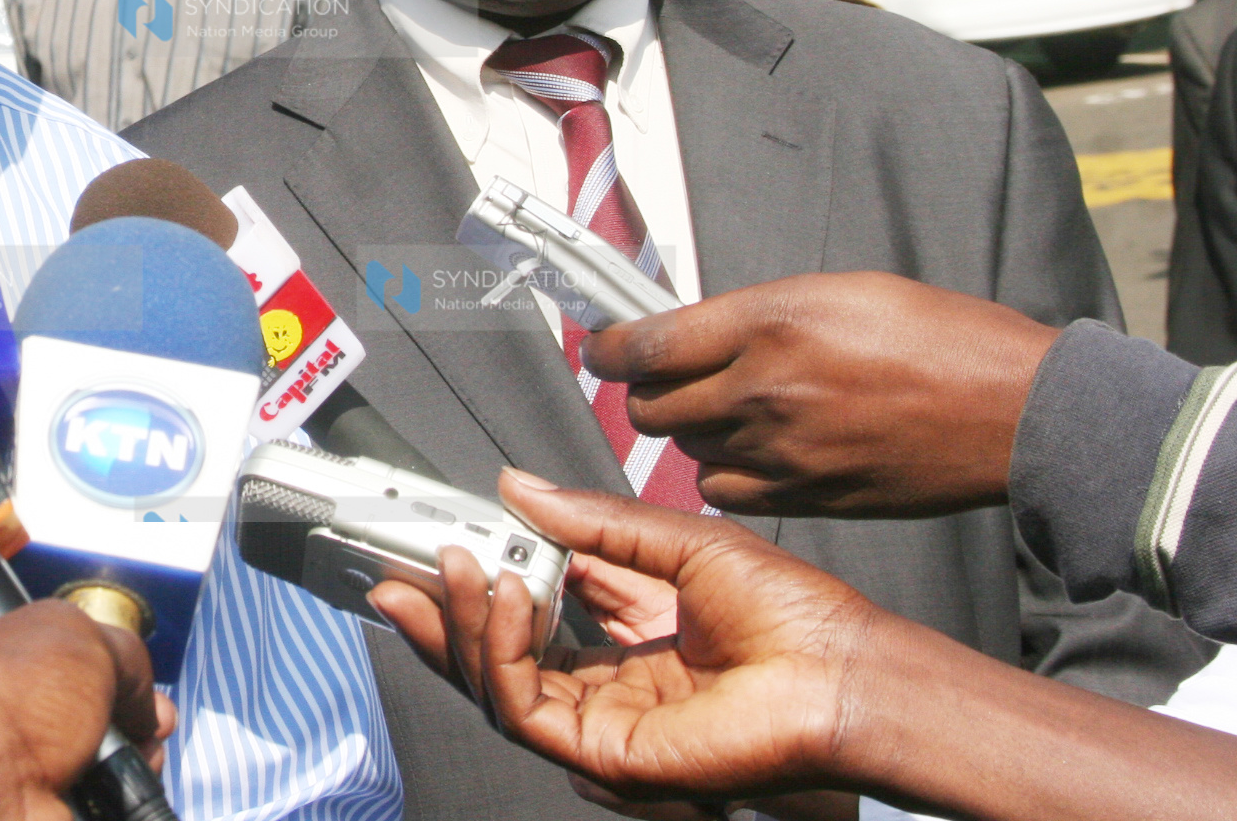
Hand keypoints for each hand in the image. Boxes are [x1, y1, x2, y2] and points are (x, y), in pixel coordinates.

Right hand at [370, 470, 880, 808]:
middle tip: (400, 569)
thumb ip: (591, 520)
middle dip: (443, 616)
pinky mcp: (606, 754)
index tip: (444, 540)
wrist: (842, 672)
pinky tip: (506, 595)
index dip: (482, 583)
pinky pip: (525, 706)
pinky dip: (502, 650)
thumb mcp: (675, 540)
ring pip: (498, 686)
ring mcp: (604, 724)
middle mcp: (609, 686)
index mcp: (629, 638)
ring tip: (455, 565)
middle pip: (499, 660)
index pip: (530, 615)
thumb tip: (518, 487)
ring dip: (465, 624)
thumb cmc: (796, 617)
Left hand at [582, 274, 1059, 517]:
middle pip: (651, 406)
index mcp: (770, 324)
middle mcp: (765, 390)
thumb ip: (757, 313)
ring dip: (689, 433)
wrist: (1018, 411)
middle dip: (644, 391)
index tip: (601, 347)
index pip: (646, 345)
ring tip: (725, 412)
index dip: (608, 348)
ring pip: (685, 452)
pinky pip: (725, 493)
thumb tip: (697, 330)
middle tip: (663, 377)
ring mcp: (784, 451)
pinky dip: (724, 474)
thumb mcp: (838, 292)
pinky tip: (752, 453)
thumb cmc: (942, 338)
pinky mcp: (808, 497)